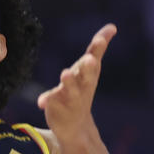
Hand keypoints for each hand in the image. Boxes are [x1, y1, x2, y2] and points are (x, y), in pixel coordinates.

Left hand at [37, 24, 115, 139]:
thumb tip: (113, 26)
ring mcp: (70, 97)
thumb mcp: (90, 68)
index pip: (95, 56)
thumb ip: (98, 47)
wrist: (76, 127)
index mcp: (90, 73)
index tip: (103, 37)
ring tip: (65, 73)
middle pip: (87, 75)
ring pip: (71, 89)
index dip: (99, 46)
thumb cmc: (82, 88)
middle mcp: (83, 85)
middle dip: (89, 67)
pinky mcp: (56, 105)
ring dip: (69, 81)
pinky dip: (47, 100)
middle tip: (91, 59)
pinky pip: (51, 102)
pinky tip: (40, 102)